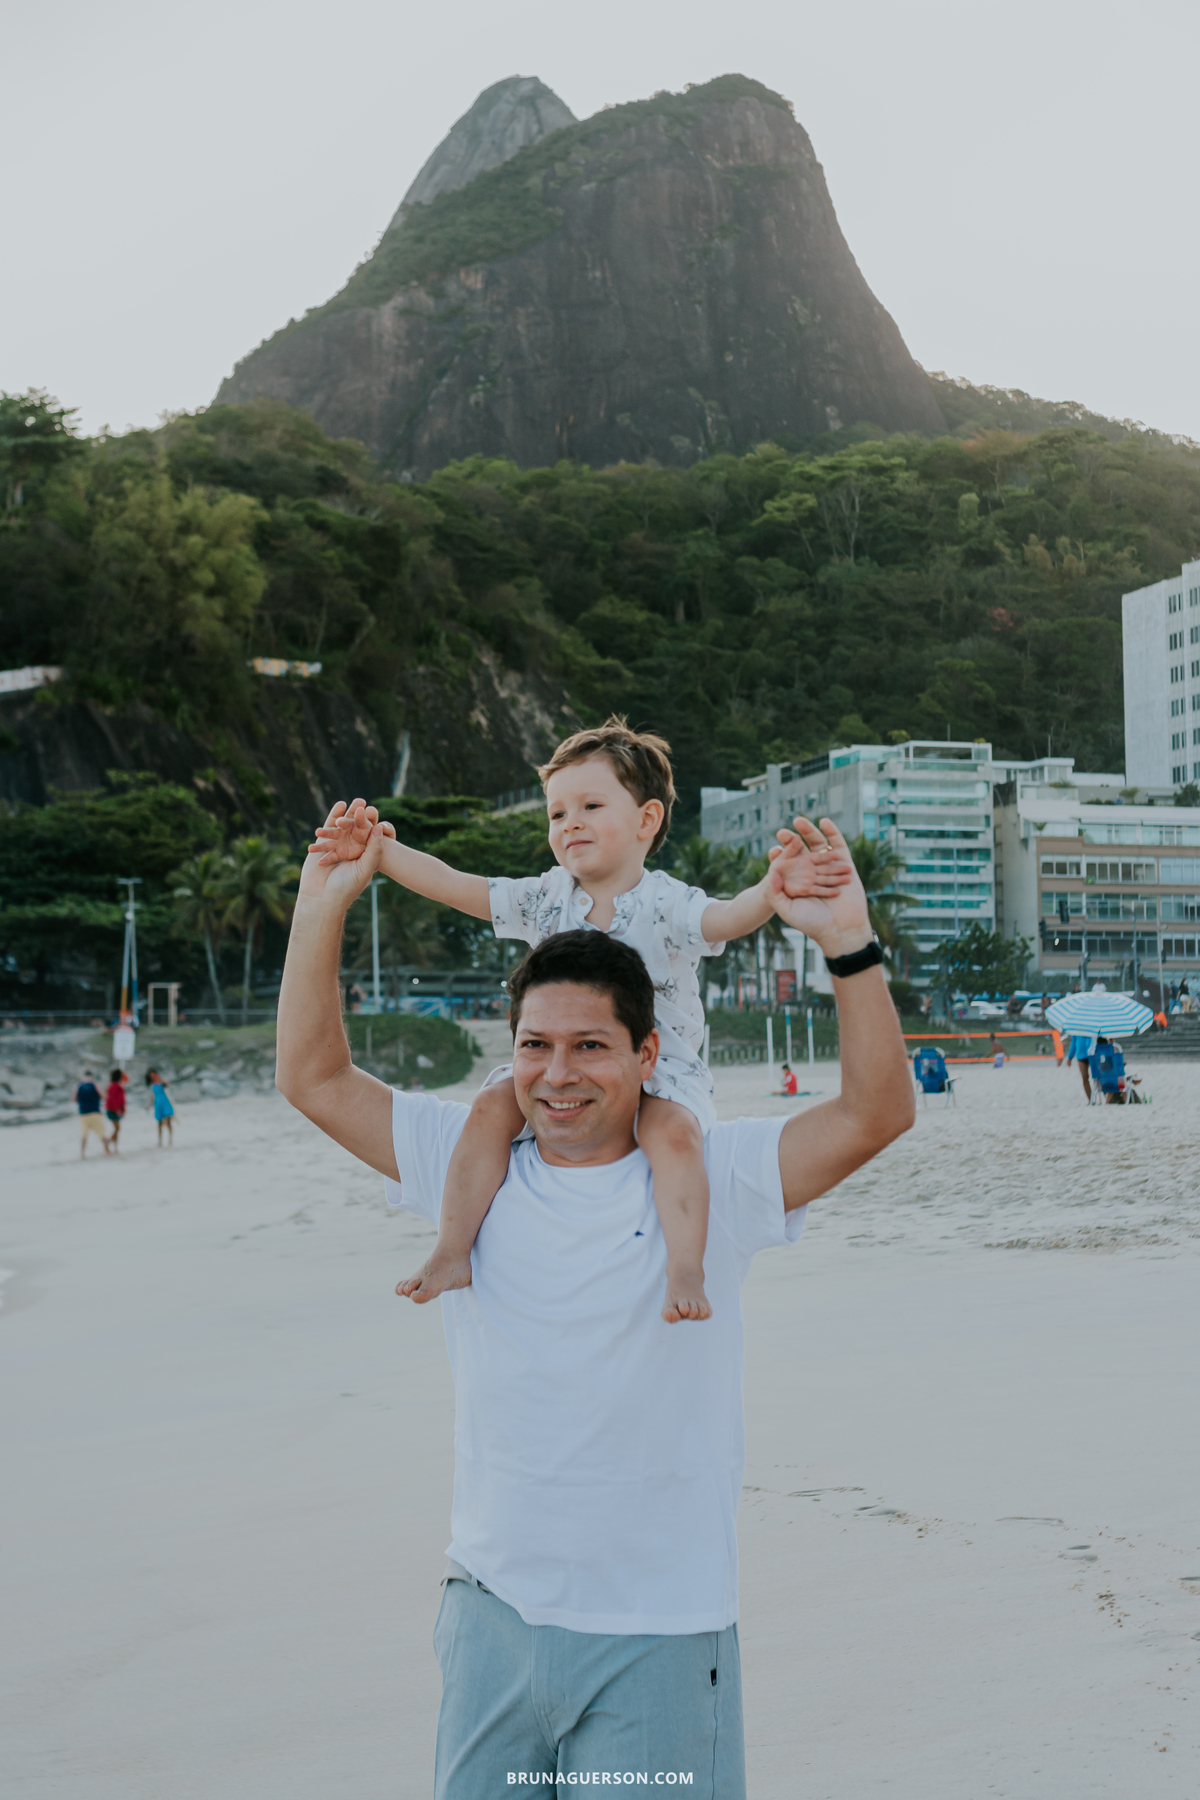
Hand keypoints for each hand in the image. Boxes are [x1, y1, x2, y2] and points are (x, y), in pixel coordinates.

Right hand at [300, 799, 388, 910]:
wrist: (323, 897)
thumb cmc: (347, 887)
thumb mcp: (366, 868)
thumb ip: (374, 849)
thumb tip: (379, 827)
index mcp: (364, 855)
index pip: (370, 836)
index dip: (372, 823)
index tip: (374, 810)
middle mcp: (352, 849)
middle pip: (356, 828)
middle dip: (360, 815)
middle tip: (363, 800)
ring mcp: (337, 846)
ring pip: (343, 826)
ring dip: (348, 813)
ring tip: (354, 801)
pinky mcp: (323, 844)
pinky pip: (329, 827)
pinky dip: (334, 816)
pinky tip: (340, 805)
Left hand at [766, 817, 872, 957]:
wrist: (840, 930)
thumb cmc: (811, 923)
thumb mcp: (786, 910)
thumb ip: (774, 893)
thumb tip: (770, 872)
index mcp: (797, 881)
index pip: (786, 863)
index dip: (779, 855)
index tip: (773, 849)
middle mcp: (812, 872)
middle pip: (800, 850)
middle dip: (791, 840)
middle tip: (781, 832)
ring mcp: (828, 867)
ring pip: (817, 844)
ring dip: (809, 831)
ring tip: (798, 821)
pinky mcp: (845, 864)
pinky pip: (838, 844)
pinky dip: (832, 832)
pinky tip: (823, 821)